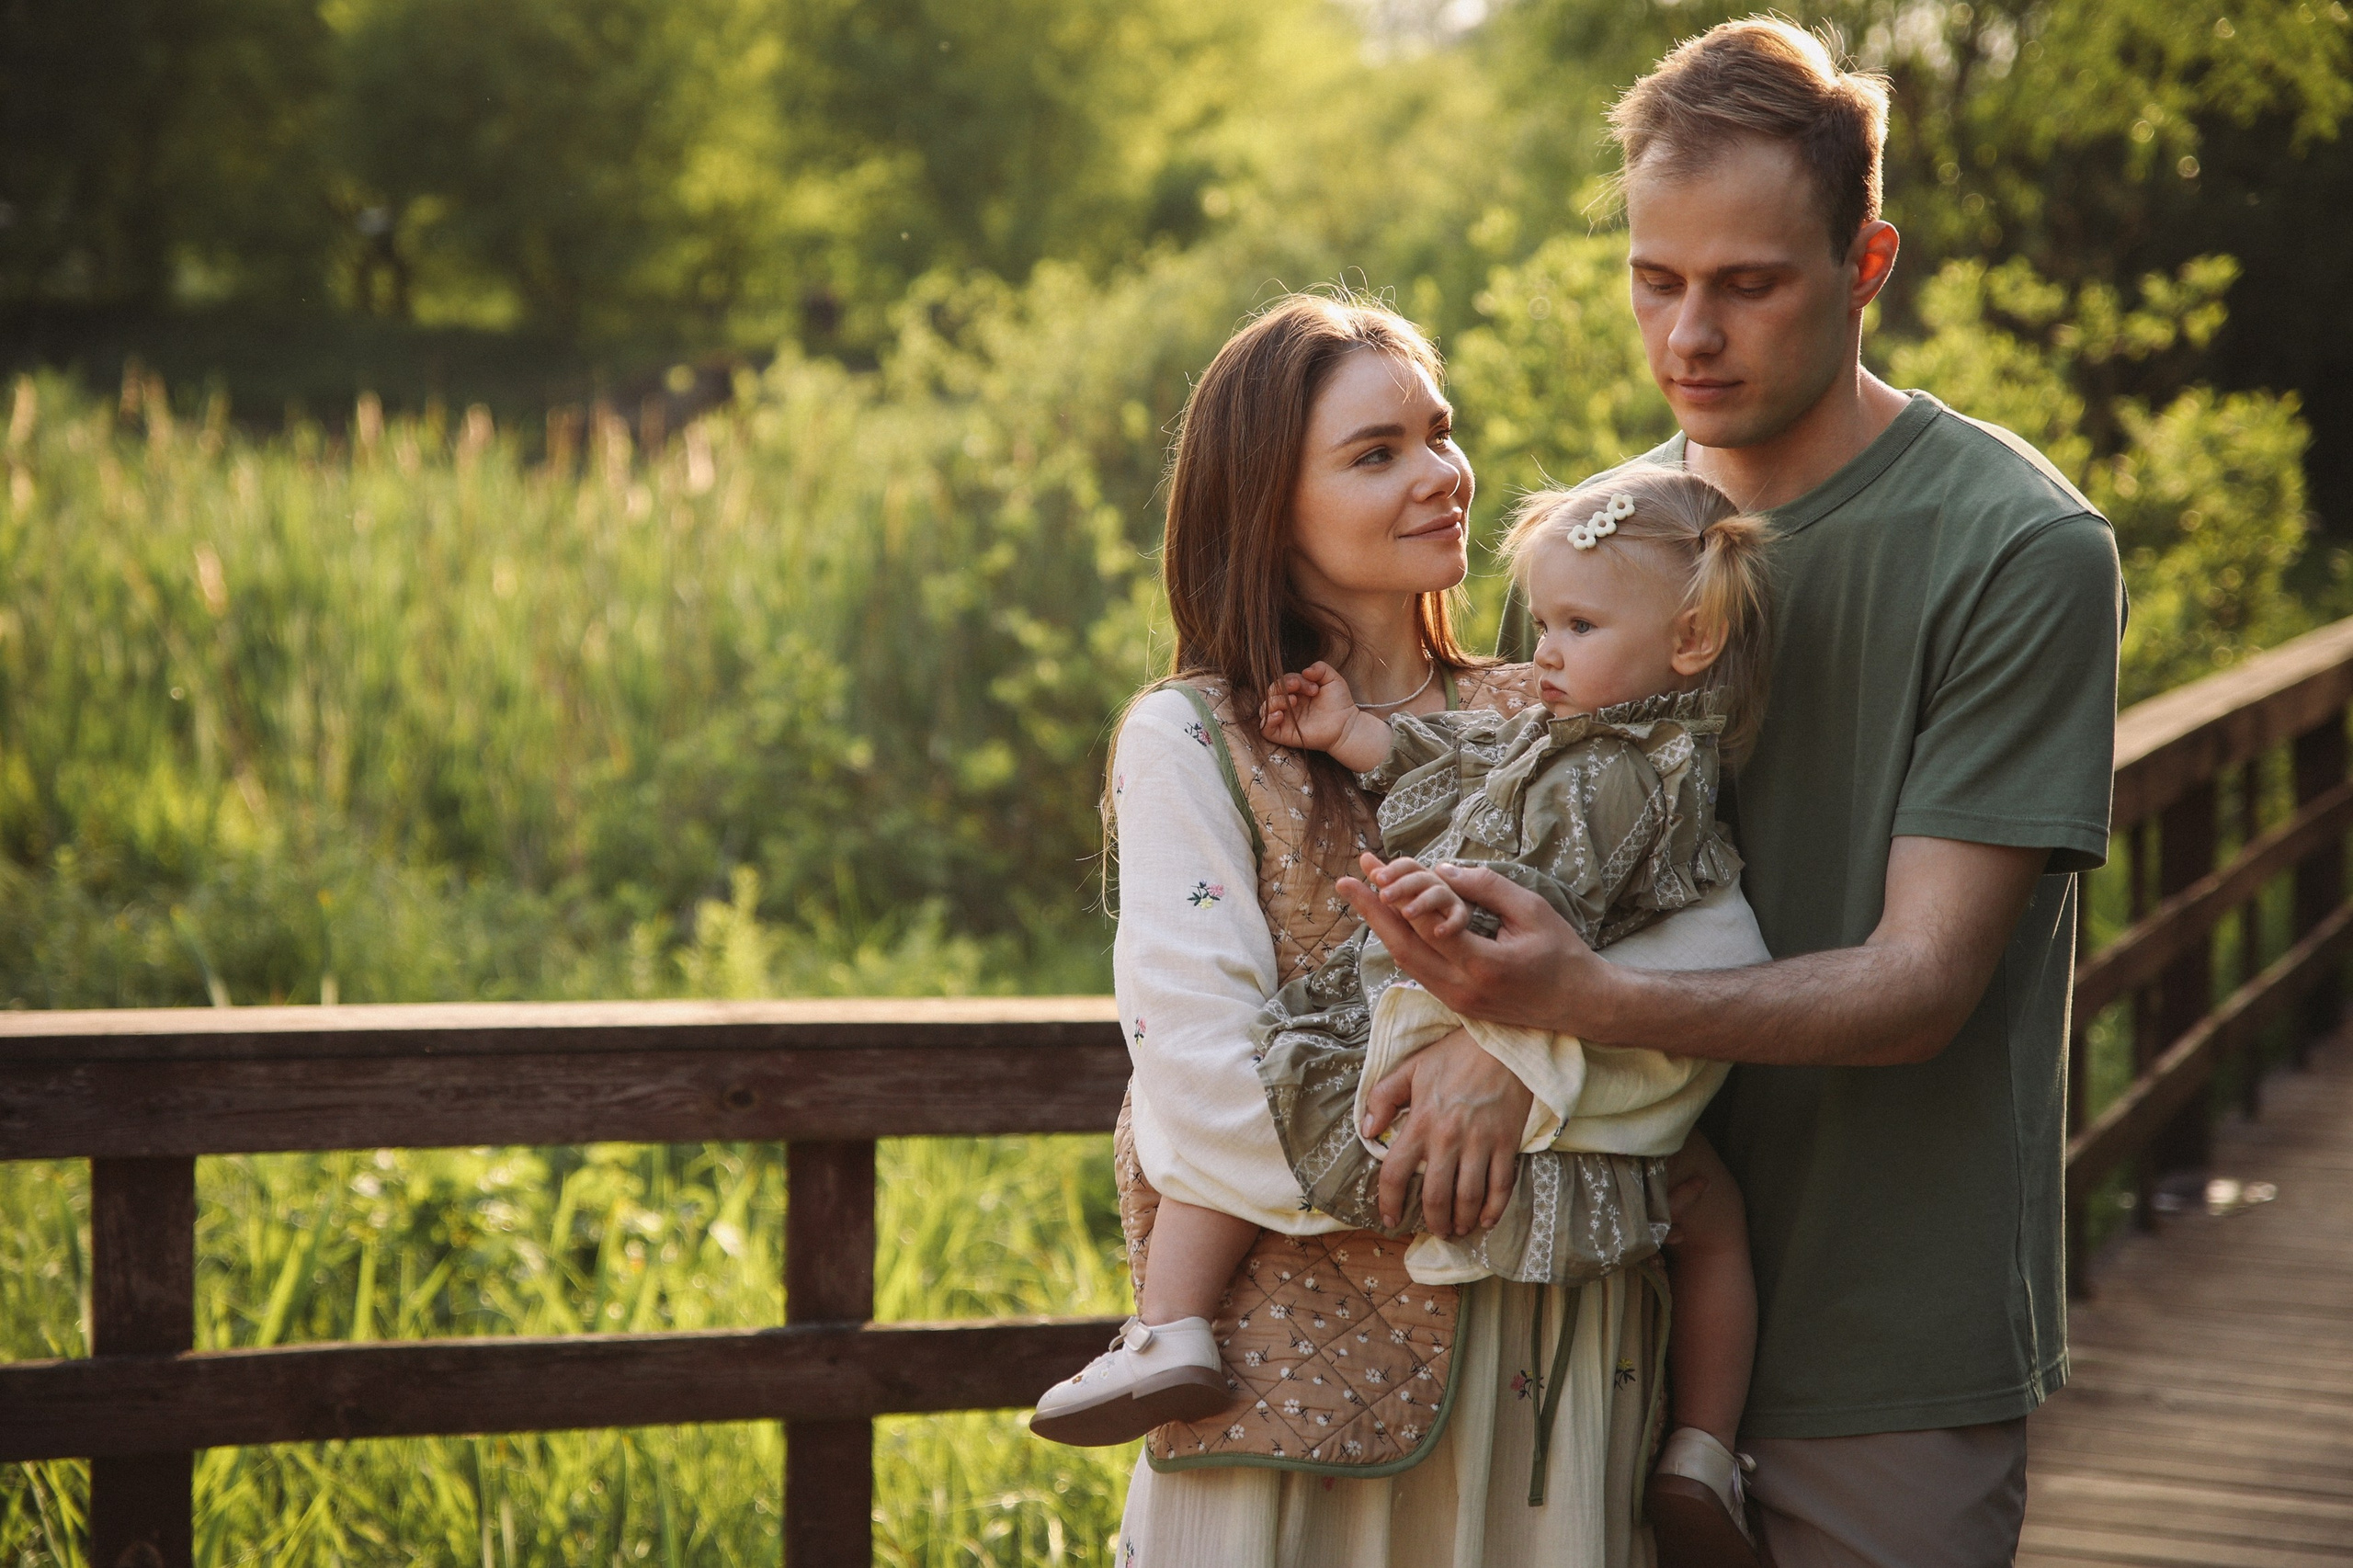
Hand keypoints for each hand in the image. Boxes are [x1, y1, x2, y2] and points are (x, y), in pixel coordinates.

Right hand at [1260, 662, 1387, 768]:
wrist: (1346, 725)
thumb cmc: (1340, 703)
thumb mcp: (1332, 679)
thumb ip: (1320, 668)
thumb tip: (1305, 671)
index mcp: (1296, 692)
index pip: (1283, 681)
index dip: (1293, 679)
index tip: (1314, 686)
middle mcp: (1288, 705)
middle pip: (1271, 692)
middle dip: (1282, 687)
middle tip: (1298, 688)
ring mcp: (1285, 720)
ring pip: (1265, 708)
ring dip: (1275, 701)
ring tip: (1293, 701)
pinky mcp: (1284, 734)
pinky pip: (1265, 728)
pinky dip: (1268, 720)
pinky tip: (1280, 714)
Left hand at [1342, 855, 1619, 1036]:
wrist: (1582, 1005)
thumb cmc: (1563, 953)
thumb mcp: (1532, 910)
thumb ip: (1486, 888)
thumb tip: (1443, 870)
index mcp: (1483, 965)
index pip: (1427, 927)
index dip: (1397, 896)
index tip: (1375, 870)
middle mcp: (1463, 989)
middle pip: (1403, 948)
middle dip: (1372, 912)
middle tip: (1347, 881)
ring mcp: (1458, 1002)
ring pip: (1406, 963)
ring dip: (1383, 927)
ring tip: (1362, 894)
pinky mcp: (1458, 1006)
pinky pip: (1420, 971)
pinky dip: (1403, 943)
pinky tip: (1390, 921)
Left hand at [1359, 1026, 1533, 1235]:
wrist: (1502, 1042)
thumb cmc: (1455, 1055)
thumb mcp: (1412, 1068)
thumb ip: (1384, 1097)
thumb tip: (1367, 1130)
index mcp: (1420, 1121)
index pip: (1395, 1172)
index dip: (1389, 1201)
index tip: (1390, 1218)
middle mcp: (1448, 1138)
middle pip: (1435, 1196)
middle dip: (1432, 1221)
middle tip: (1433, 1230)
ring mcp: (1480, 1142)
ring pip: (1468, 1198)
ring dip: (1461, 1221)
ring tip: (1457, 1229)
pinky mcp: (1507, 1142)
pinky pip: (1501, 1186)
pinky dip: (1493, 1209)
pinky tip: (1485, 1220)